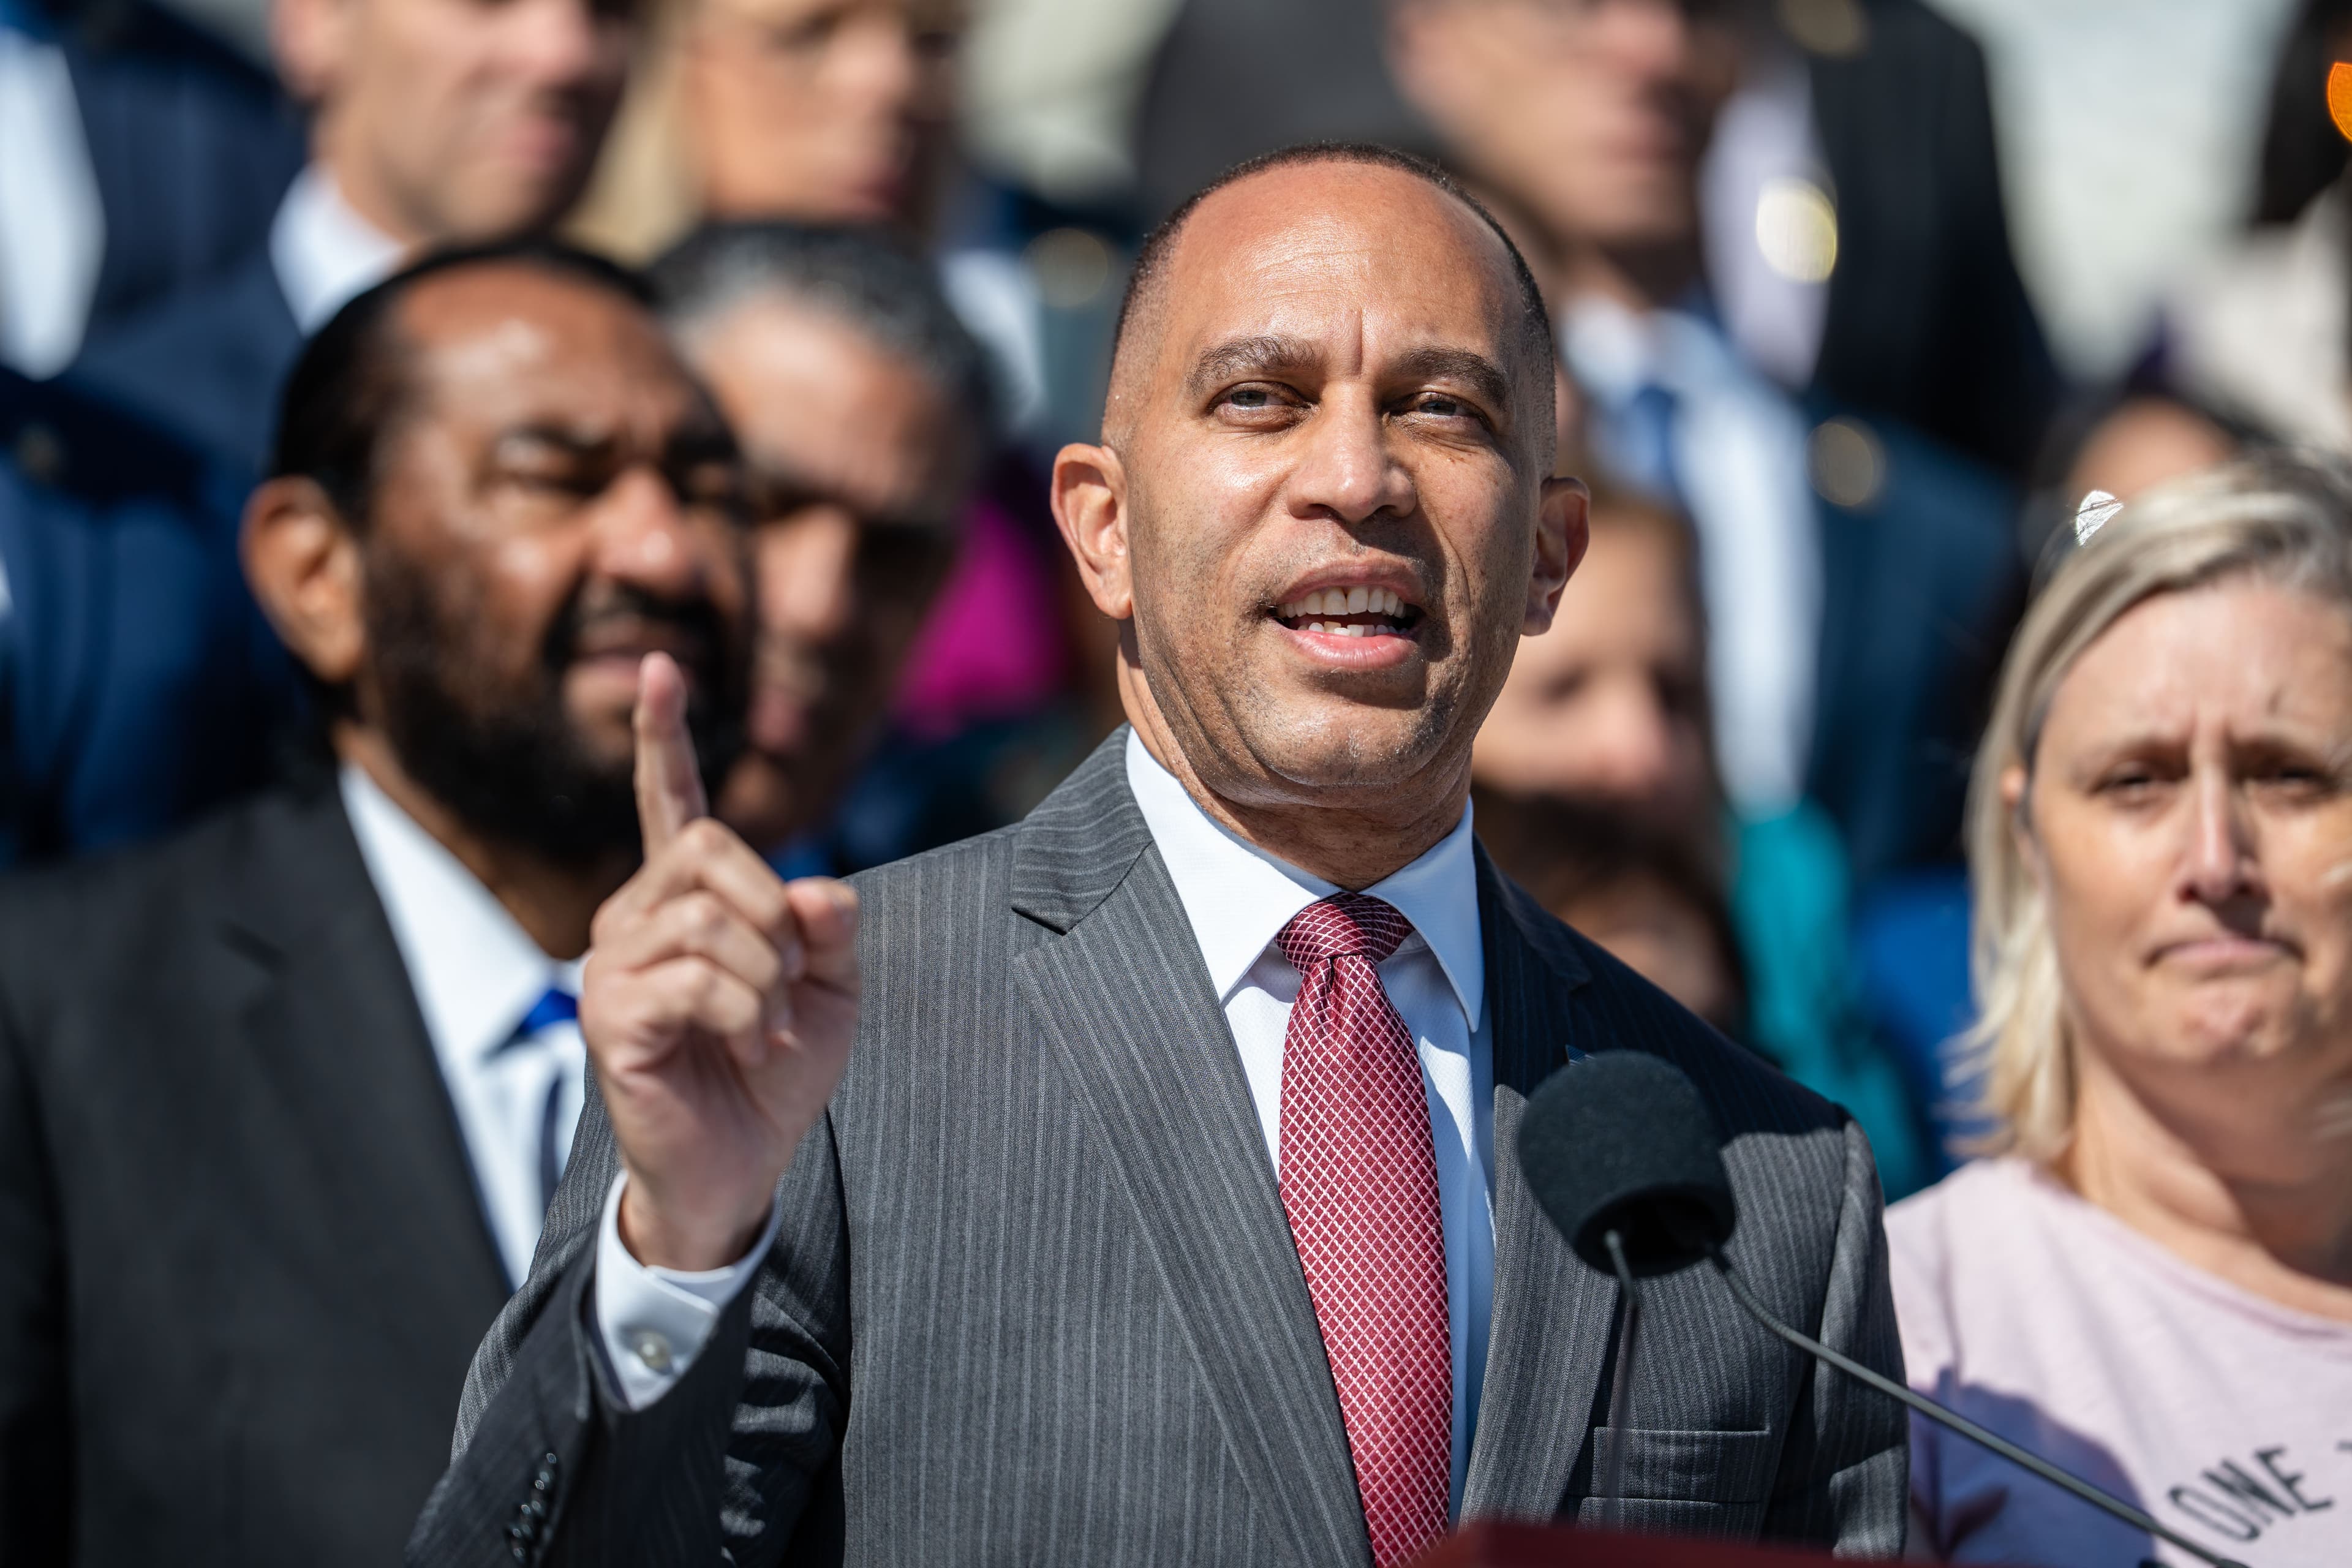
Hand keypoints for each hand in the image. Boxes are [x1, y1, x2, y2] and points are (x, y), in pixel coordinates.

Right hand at [581, 652, 859, 1270]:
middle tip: (787, 977)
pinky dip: (747, 1013)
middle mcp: (635, 917)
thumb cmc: (774, 1071)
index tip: (662, 667)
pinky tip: (747, 1046)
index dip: (667, 738)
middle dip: (773, 910)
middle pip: (709, 849)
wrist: (739, 1166)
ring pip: (708, 918)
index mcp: (685, 899)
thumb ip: (828, 924)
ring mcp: (612, 964)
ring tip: (766, 1024)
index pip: (674, 804)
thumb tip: (808, 885)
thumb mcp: (830, 988)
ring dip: (766, 974)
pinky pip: (696, 978)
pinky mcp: (609, 1015)